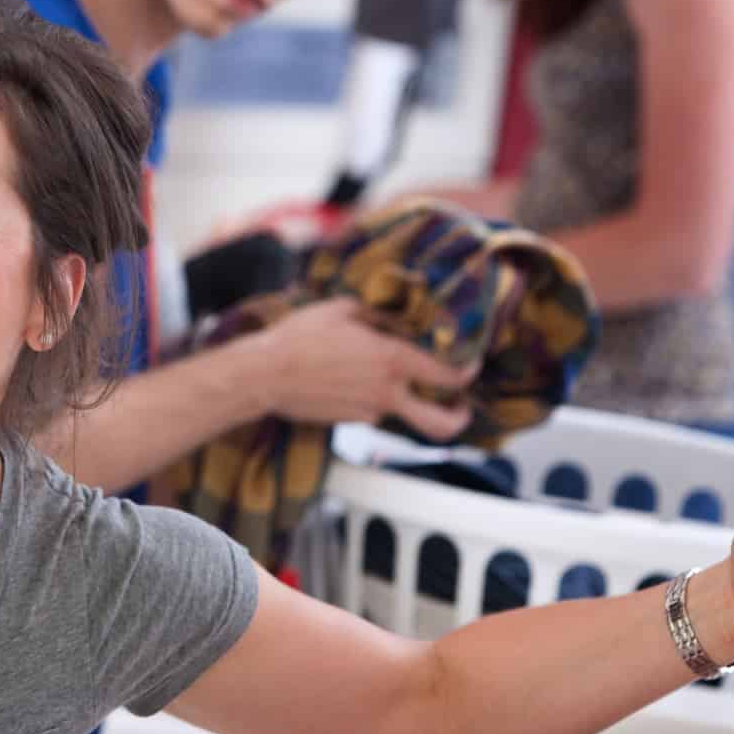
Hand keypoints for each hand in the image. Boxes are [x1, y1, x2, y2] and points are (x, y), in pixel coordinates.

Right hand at [246, 297, 475, 439]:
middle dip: (458, 418)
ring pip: (401, 413)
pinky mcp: (351, 421)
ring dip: (403, 401)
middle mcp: (388, 392)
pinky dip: (369, 399)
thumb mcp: (342, 309)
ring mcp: (370, 411)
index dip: (466, 372)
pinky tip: (348, 382)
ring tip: (389, 382)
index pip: (447, 375)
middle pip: (440, 423)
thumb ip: (377, 315)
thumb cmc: (299, 337)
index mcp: (393, 360)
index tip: (469, 367)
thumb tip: (394, 318)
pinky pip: (372, 411)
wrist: (264, 375)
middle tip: (460, 408)